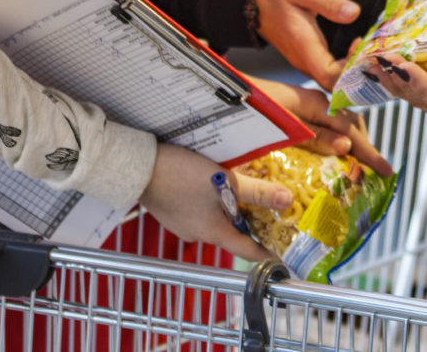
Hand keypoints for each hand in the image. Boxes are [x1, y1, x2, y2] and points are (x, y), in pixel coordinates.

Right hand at [138, 143, 293, 260]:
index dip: (265, 253)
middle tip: (267, 211)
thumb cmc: (181, 176)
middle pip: (232, 232)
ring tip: (242, 192)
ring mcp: (182, 224)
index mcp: (213, 232)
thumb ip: (256, 192)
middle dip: (249, 223)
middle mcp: (197, 234)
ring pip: (215, 220)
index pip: (246, 250)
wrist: (138, 168)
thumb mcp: (225, 181)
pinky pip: (200, 212)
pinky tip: (213, 186)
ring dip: (229, 209)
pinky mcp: (172, 212)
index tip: (280, 258)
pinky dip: (211, 203)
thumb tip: (288, 201)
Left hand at [252, 77, 393, 176]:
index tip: (386, 171)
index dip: (370, 152)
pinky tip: (328, 161)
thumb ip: (314, 136)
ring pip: (336, 129)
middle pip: (349, 127)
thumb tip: (347, 146)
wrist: (220, 92)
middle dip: (364, 150)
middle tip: (375, 175)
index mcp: (315, 104)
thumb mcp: (281, 126)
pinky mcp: (292, 115)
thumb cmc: (247, 106)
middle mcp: (313, 104)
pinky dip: (331, 146)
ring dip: (349, 149)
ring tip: (358, 172)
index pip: (351, 130)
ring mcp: (303, 108)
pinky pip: (321, 130)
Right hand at [254, 0, 359, 89]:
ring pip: (332, 79)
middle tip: (370, 50)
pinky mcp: (307, 56)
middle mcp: (304, 60)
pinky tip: (354, 47)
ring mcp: (304, 60)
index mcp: (304, 47)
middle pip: (334, 84)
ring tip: (365, 48)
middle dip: (356, 73)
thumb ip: (328, 2)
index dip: (350, 70)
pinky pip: (328, 70)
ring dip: (351, 69)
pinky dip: (344, 64)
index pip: (331, 78)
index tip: (360, 47)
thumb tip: (354, 13)